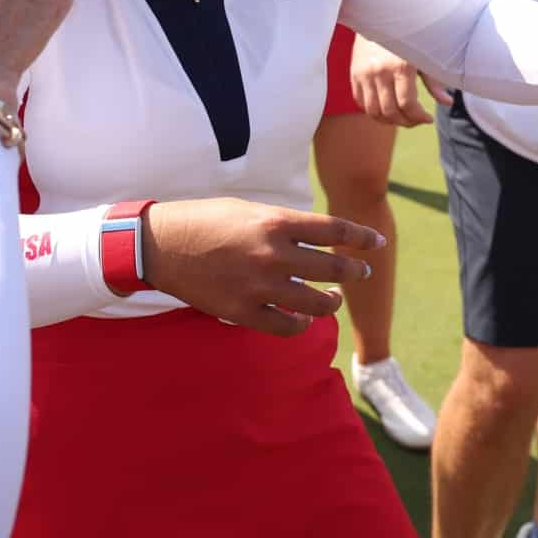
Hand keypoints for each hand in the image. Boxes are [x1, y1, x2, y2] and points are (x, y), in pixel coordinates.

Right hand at [141, 199, 383, 337]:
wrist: (161, 245)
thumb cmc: (204, 221)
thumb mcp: (248, 210)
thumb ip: (283, 224)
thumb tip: (316, 238)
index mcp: (275, 222)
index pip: (334, 230)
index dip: (361, 237)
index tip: (375, 242)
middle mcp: (273, 254)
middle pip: (332, 268)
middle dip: (353, 270)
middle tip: (360, 271)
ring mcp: (259, 285)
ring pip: (315, 303)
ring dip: (331, 302)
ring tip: (334, 298)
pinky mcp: (243, 311)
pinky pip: (286, 326)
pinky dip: (301, 325)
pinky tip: (304, 320)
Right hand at [350, 37, 449, 126]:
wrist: (379, 16)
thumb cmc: (408, 37)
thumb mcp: (424, 56)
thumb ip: (434, 82)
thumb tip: (447, 103)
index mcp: (401, 66)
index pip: (407, 104)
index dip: (419, 117)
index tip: (428, 118)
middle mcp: (380, 71)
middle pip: (390, 111)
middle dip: (406, 122)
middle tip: (416, 120)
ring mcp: (364, 74)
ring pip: (373, 111)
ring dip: (388, 121)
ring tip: (401, 118)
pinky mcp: (354, 74)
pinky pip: (361, 102)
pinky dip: (373, 111)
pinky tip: (386, 108)